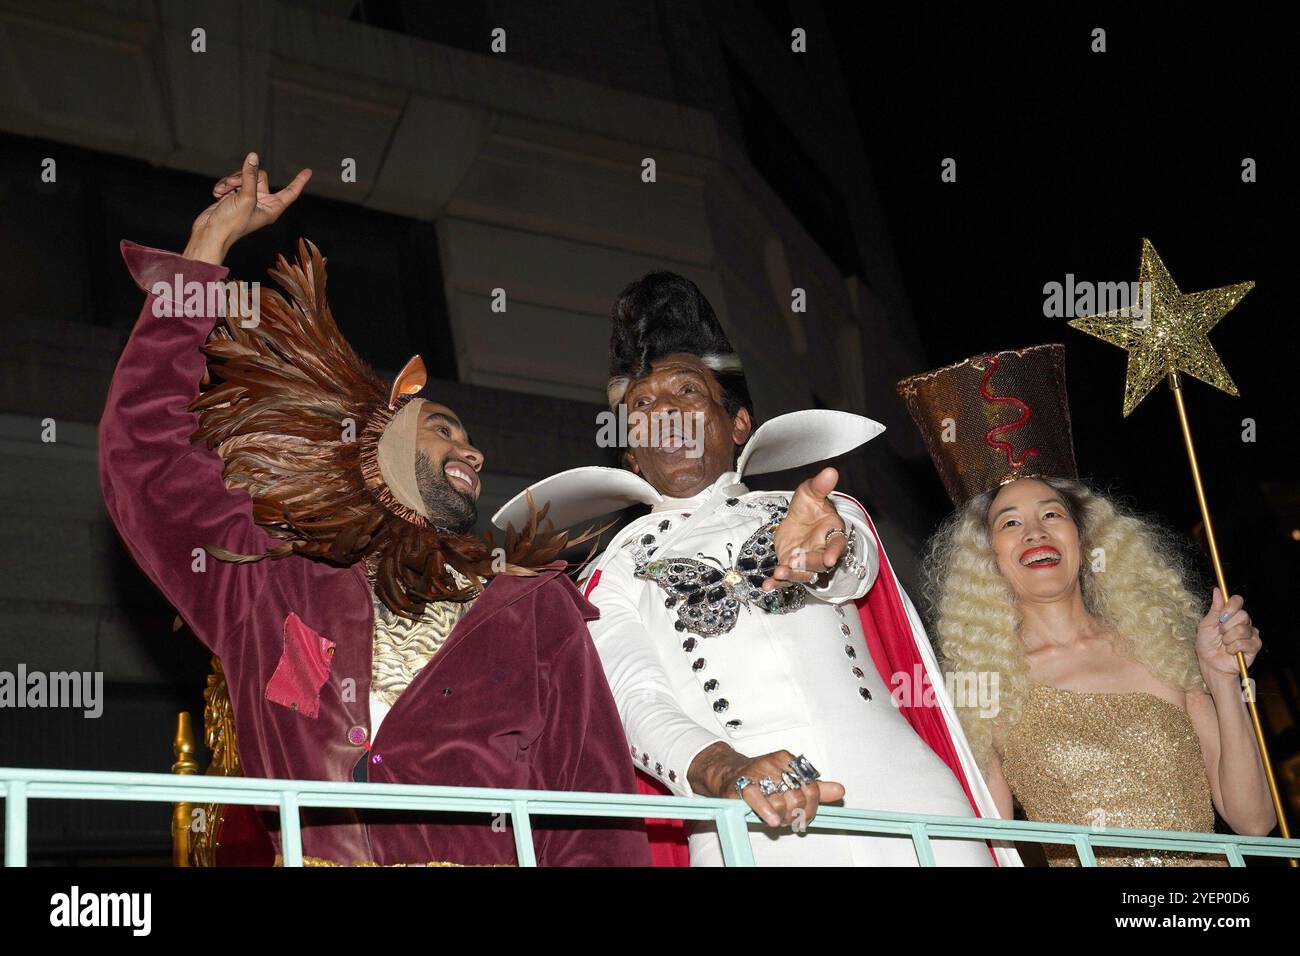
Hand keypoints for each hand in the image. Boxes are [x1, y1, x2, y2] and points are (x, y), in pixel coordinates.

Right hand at [183, 152, 311, 263]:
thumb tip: (254, 157)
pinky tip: (217, 193)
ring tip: (223, 191)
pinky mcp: (234, 197)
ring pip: (244, 177)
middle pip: (260, 176)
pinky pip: (233, 182)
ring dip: (231, 181)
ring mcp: (248, 199)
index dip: (298, 181)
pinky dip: (224, 186)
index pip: (290, 192)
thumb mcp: (245, 197)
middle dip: (244, 176)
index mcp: (272, 208)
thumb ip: (250, 176)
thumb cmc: (232, 222)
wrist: (210, 232)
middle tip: (233, 185)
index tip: (308, 171)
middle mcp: (262, 203)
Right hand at [689, 743, 844, 828]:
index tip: (806, 814)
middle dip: (796, 813)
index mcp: (787, 760)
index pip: (811, 785)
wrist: (728, 773)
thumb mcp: (790, 780)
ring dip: (781, 816)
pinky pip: (758, 799)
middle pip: (797, 795)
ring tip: (776, 818)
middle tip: (790, 818)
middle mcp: (773, 764)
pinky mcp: (742, 785)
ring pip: (780, 801)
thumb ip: (815, 788)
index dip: (812, 805)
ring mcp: (757, 773)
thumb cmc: (761, 778)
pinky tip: (772, 820)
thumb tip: (840, 791)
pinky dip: (766, 811)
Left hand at [762, 466, 845, 590]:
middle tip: (797, 561)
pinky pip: (784, 580)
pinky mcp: (790, 568)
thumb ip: (820, 485)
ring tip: (780, 574)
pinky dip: (776, 584)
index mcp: (832, 534)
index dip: (835, 552)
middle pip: (820, 563)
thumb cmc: (809, 508)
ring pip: (803, 574)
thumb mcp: (811, 493)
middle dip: (809, 563)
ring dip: (792, 575)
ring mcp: (805, 563)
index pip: (837, 544)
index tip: (831, 558)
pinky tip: (766, 587)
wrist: (797, 520)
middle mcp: (821, 552)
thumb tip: (830, 471)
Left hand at [1196, 587, 1261, 678]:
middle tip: (1220, 634)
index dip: (1231, 606)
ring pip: (1243, 630)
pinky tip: (1230, 651)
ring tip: (1224, 644)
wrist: (1210, 664)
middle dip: (1226, 626)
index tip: (1222, 616)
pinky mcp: (1255, 646)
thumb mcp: (1206, 625)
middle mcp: (1243, 622)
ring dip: (1228, 639)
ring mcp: (1251, 634)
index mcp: (1231, 614)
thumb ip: (1215, 609)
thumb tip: (1217, 590)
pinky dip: (1234, 648)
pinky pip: (1246, 643)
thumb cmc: (1206, 644)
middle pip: (1243, 615)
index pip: (1237, 600)